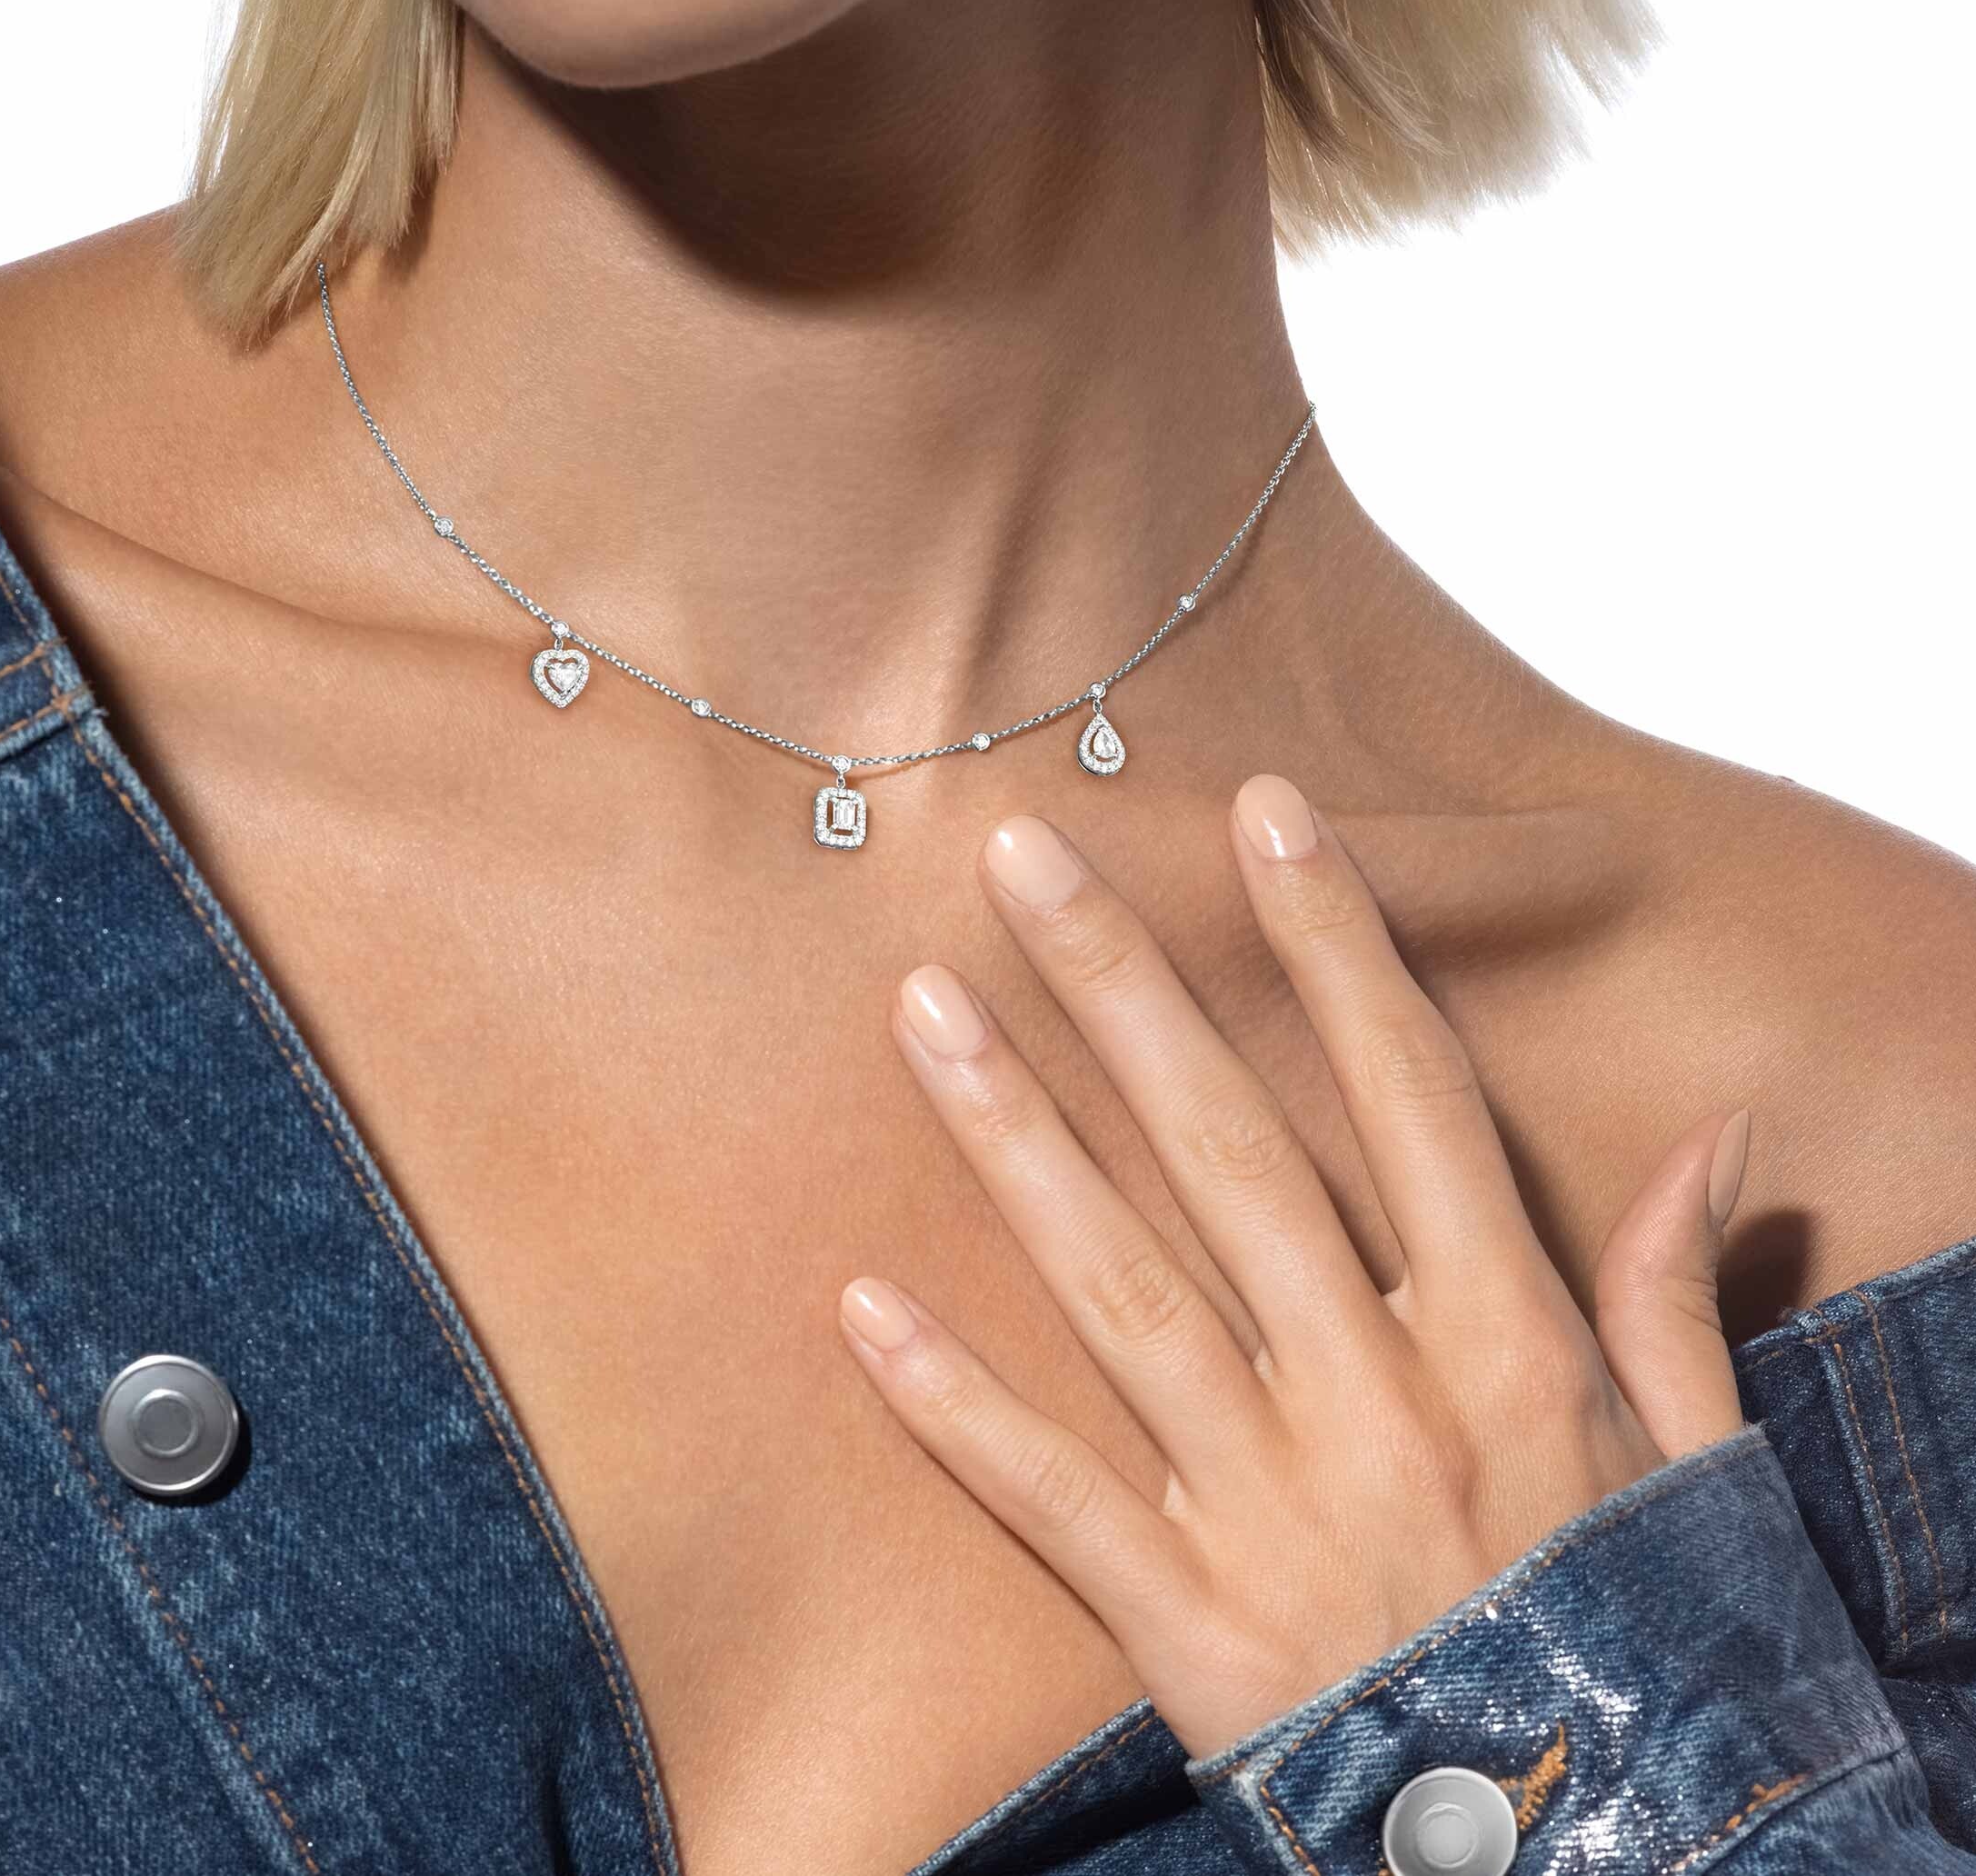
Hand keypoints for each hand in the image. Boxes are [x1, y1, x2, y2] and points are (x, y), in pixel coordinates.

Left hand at [836, 774, 1751, 1763]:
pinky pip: (1051, 1495)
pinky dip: (953, 1402)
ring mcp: (1273, 1509)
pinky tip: (861, 1304)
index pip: (1407, 1093)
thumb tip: (1720, 1137)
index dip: (1336, 943)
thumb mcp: (1696, 1468)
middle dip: (1121, 987)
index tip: (1265, 813)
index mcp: (1507, 1343)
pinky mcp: (1191, 1628)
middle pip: (1229, 1149)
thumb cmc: (1645, 1648)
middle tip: (1020, 856)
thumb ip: (1673, 1295)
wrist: (1609, 1873)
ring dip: (1009, 1137)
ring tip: (918, 1005)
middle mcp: (1381, 1398)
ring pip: (1116, 1284)